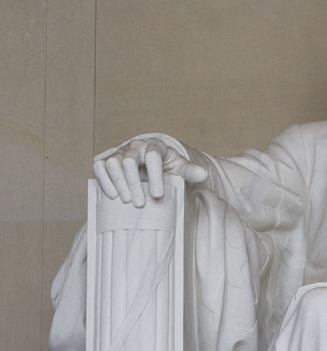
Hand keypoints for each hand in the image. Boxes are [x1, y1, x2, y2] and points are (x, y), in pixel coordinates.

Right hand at [94, 138, 208, 206]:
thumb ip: (191, 171)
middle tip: (140, 203)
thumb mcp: (181, 169)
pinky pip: (99, 166)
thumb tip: (204, 175)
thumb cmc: (168, 168)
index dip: (154, 175)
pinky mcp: (107, 160)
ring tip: (126, 201)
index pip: (152, 156)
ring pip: (112, 162)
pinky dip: (103, 179)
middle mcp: (134, 147)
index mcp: (154, 146)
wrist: (153, 166)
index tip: (158, 194)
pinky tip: (112, 196)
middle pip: (129, 161)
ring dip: (118, 183)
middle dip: (133, 183)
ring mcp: (119, 153)